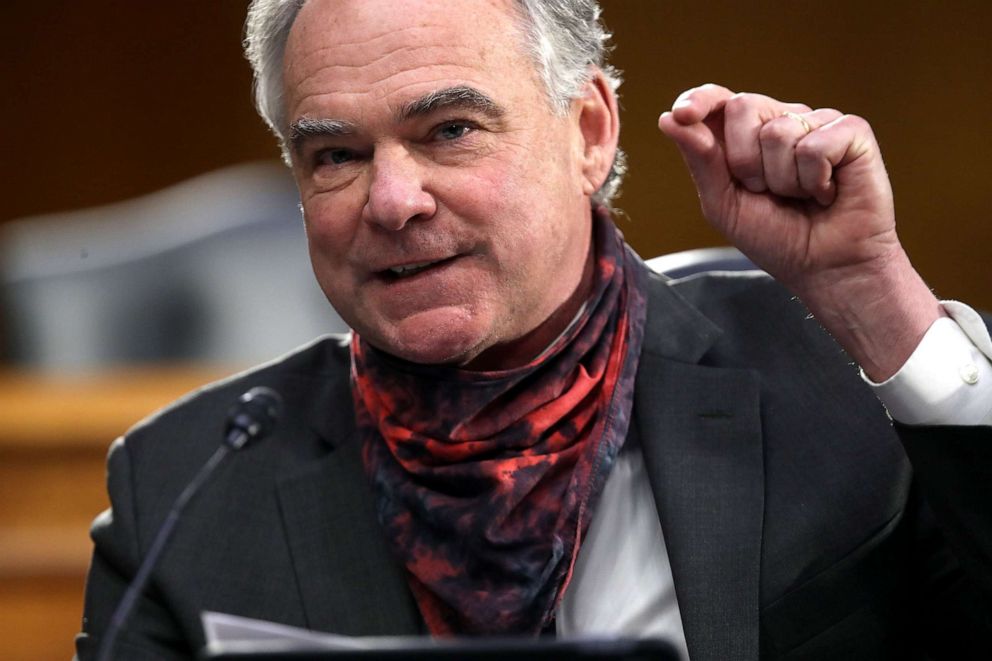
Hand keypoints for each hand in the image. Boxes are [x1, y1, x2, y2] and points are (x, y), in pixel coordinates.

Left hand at [657, 83, 896, 292]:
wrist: (825, 268)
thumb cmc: (776, 238)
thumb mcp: (724, 205)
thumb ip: (700, 160)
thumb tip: (669, 118)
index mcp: (745, 135)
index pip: (719, 100)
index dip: (700, 99)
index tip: (683, 114)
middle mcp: (781, 120)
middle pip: (742, 106)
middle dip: (744, 161)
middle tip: (766, 191)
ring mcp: (817, 122)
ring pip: (778, 131)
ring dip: (783, 180)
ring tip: (801, 196)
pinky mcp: (851, 131)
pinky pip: (815, 145)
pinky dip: (815, 180)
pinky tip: (827, 192)